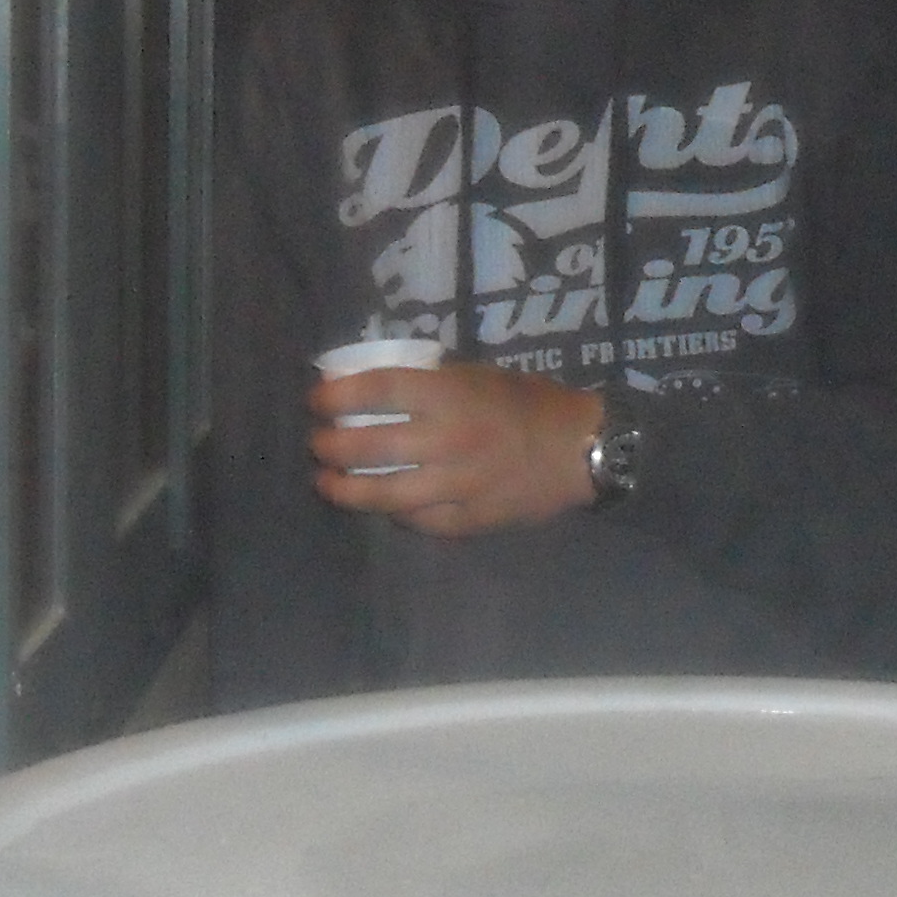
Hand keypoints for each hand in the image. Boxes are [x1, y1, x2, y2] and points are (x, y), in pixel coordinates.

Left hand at [309, 363, 599, 535]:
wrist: (580, 450)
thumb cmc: (530, 403)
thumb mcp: (481, 376)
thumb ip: (435, 383)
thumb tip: (379, 388)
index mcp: (451, 395)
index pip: (378, 390)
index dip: (338, 395)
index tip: (316, 400)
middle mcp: (447, 440)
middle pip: (369, 446)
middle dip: (331, 446)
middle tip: (318, 443)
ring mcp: (456, 485)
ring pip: (384, 493)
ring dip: (346, 489)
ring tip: (327, 484)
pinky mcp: (468, 519)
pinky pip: (417, 520)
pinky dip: (393, 513)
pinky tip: (381, 507)